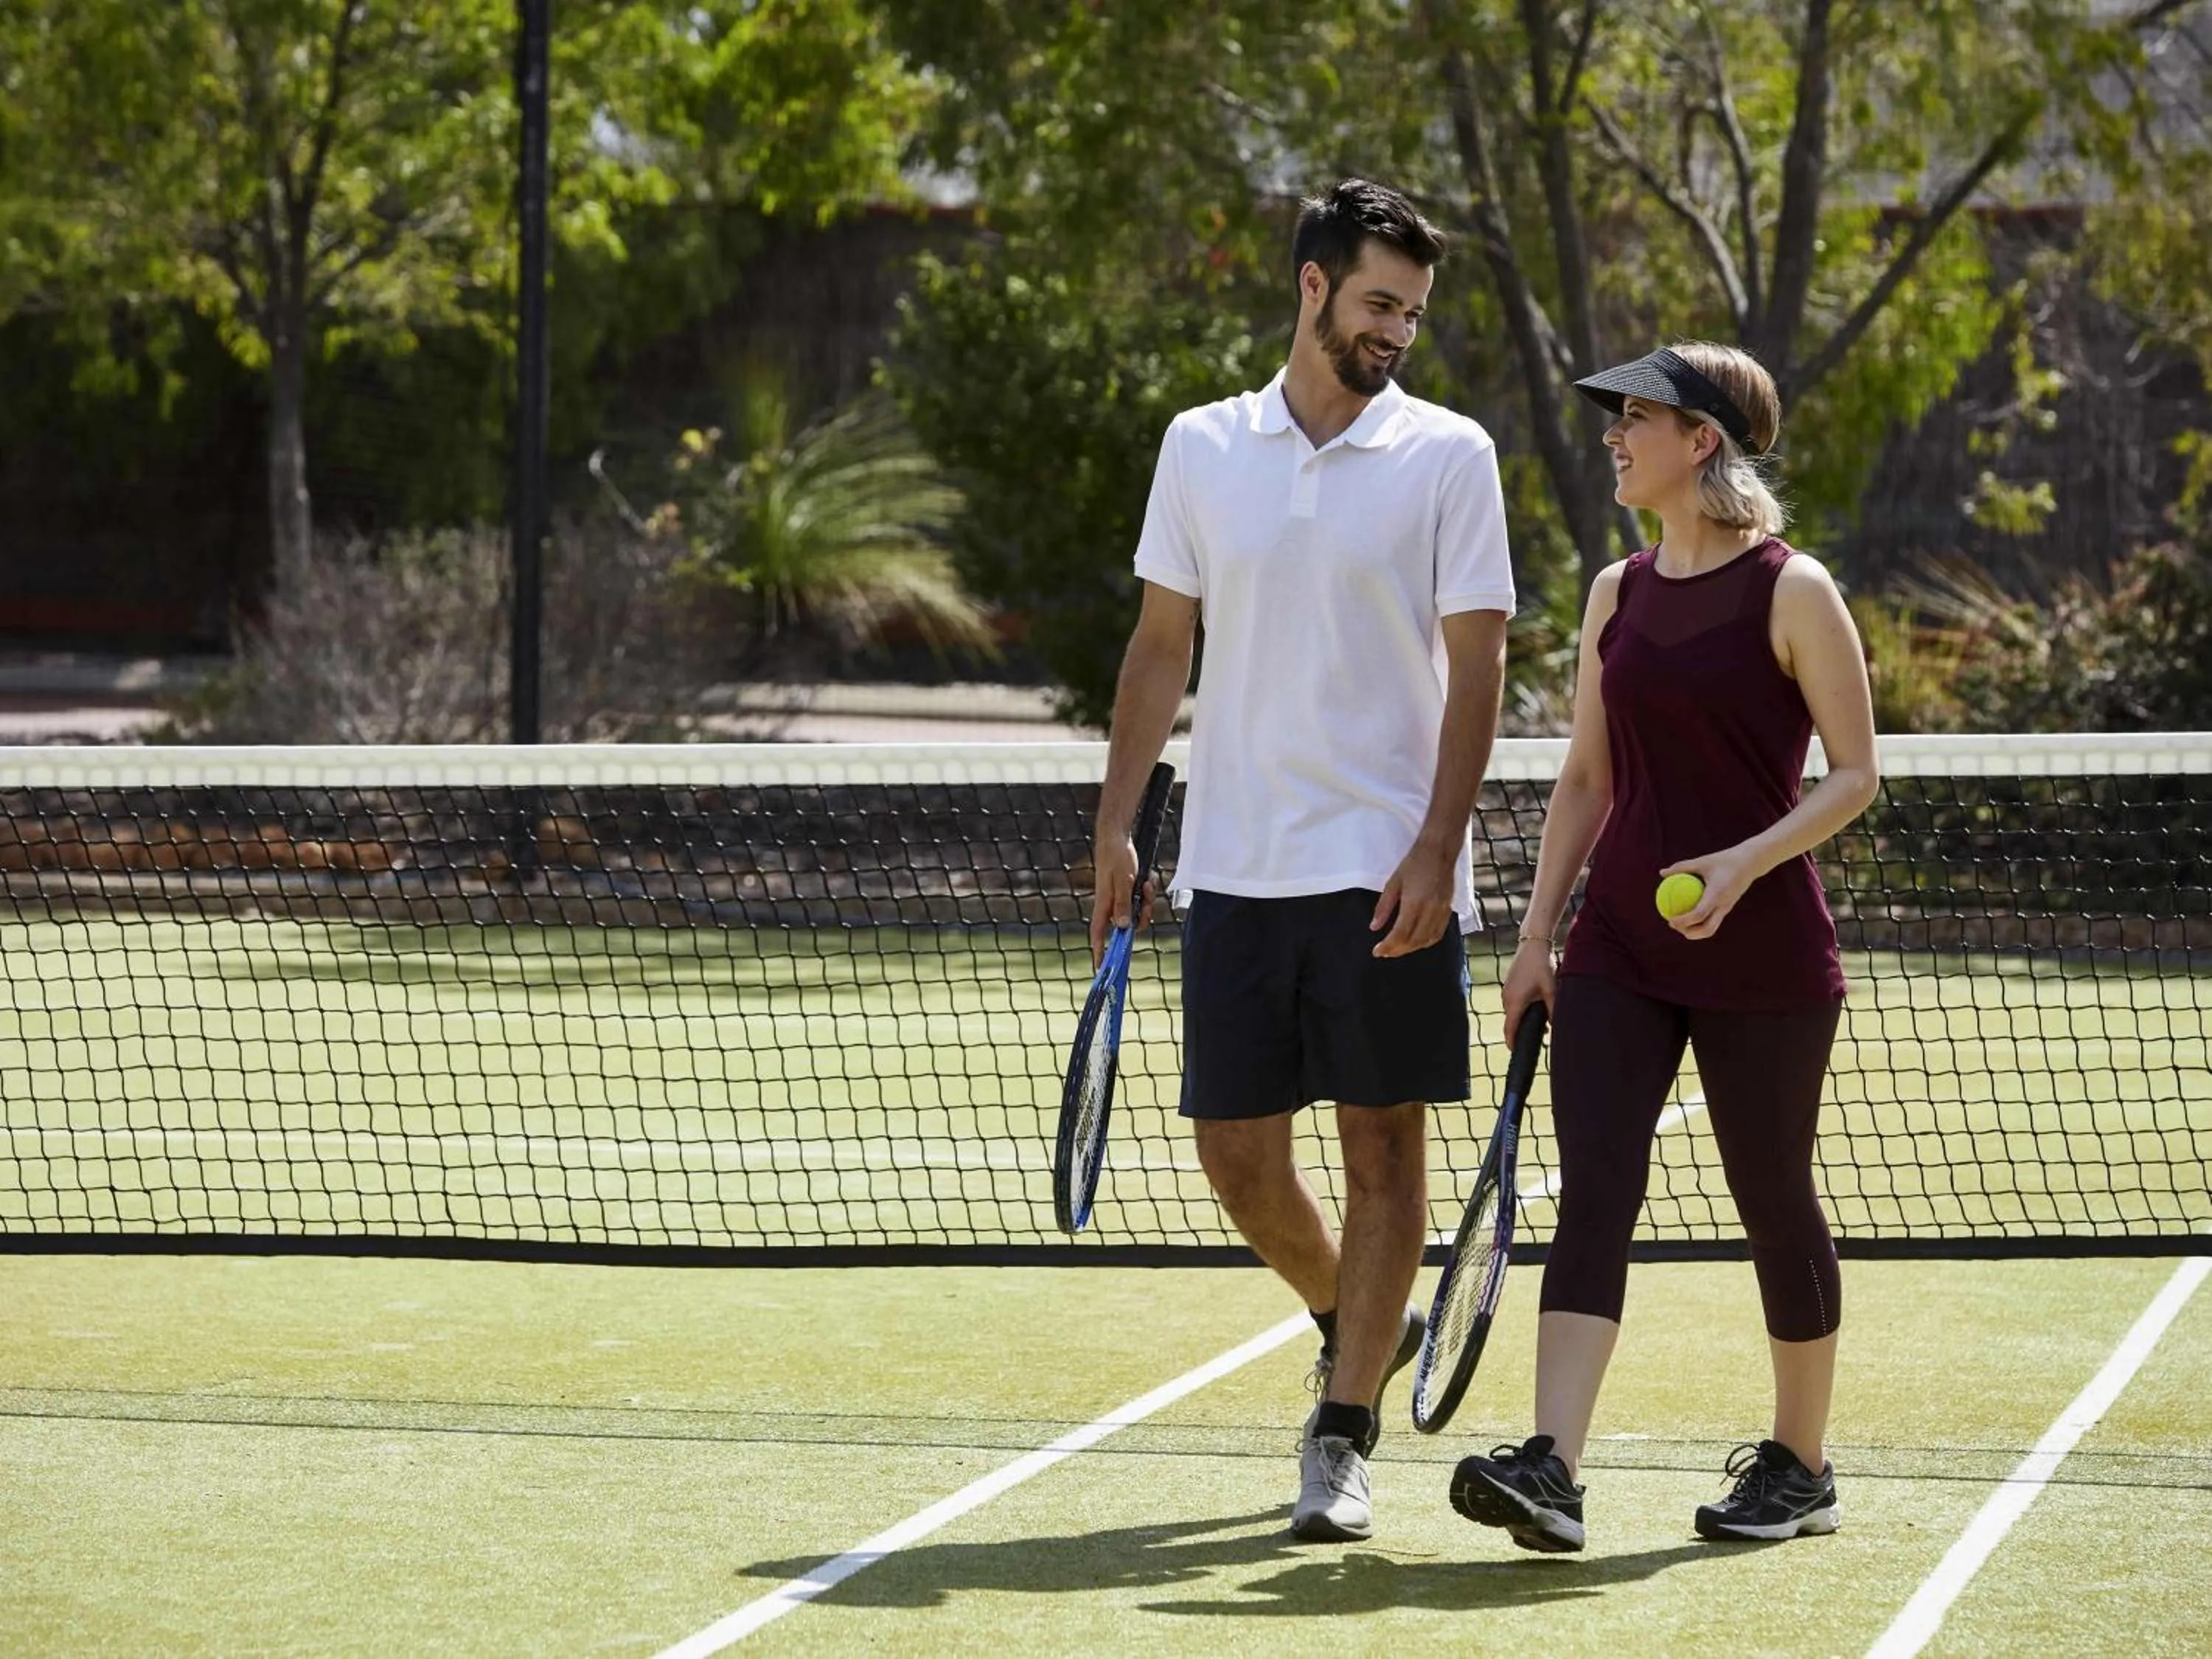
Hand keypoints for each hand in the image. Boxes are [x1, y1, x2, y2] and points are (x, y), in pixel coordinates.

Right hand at [1088, 835, 1156, 966]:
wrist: (1116, 837)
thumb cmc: (1116, 857)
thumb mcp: (1124, 882)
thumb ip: (1123, 904)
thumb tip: (1123, 928)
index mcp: (1104, 905)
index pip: (1098, 934)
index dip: (1099, 951)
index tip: (1100, 968)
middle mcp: (1110, 905)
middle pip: (1127, 925)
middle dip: (1142, 916)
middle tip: (1146, 896)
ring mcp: (1119, 899)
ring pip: (1137, 913)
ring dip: (1147, 901)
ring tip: (1146, 883)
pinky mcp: (1126, 892)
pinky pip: (1140, 901)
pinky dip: (1146, 893)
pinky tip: (1146, 879)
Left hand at [1371, 840, 1454, 957]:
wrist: (1439, 851)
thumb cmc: (1413, 864)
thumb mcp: (1393, 883)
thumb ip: (1383, 907)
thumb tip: (1374, 927)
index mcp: (1414, 903)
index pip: (1400, 933)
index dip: (1388, 946)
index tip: (1377, 951)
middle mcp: (1430, 910)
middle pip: (1413, 941)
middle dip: (1397, 950)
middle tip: (1384, 952)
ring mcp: (1441, 911)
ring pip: (1427, 940)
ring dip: (1411, 949)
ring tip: (1397, 949)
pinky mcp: (1448, 910)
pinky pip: (1438, 934)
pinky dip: (1426, 942)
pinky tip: (1416, 943)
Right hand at [1501, 937, 1554, 1045]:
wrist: (1533, 942)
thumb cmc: (1542, 965)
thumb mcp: (1551, 989)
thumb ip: (1553, 1010)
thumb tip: (1555, 1027)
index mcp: (1515, 1002)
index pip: (1510, 1029)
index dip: (1512, 1042)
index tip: (1516, 1053)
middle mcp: (1507, 997)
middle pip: (1511, 1021)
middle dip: (1519, 1031)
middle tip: (1533, 1040)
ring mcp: (1506, 989)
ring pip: (1512, 1011)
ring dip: (1521, 1019)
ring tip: (1538, 1024)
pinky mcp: (1509, 983)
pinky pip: (1512, 1002)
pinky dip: (1521, 1008)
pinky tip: (1534, 1006)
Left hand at [1658, 844, 1762, 940]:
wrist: (1750, 863)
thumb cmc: (1724, 860)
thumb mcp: (1702, 861)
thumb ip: (1682, 867)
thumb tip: (1662, 872)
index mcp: (1717, 895)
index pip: (1699, 915)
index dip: (1683, 921)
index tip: (1670, 920)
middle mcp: (1723, 905)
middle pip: (1707, 930)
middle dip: (1689, 933)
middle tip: (1673, 926)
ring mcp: (1727, 908)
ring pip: (1711, 928)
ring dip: (1695, 931)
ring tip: (1679, 924)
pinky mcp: (1728, 908)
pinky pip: (1713, 920)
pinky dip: (1701, 922)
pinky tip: (1688, 915)